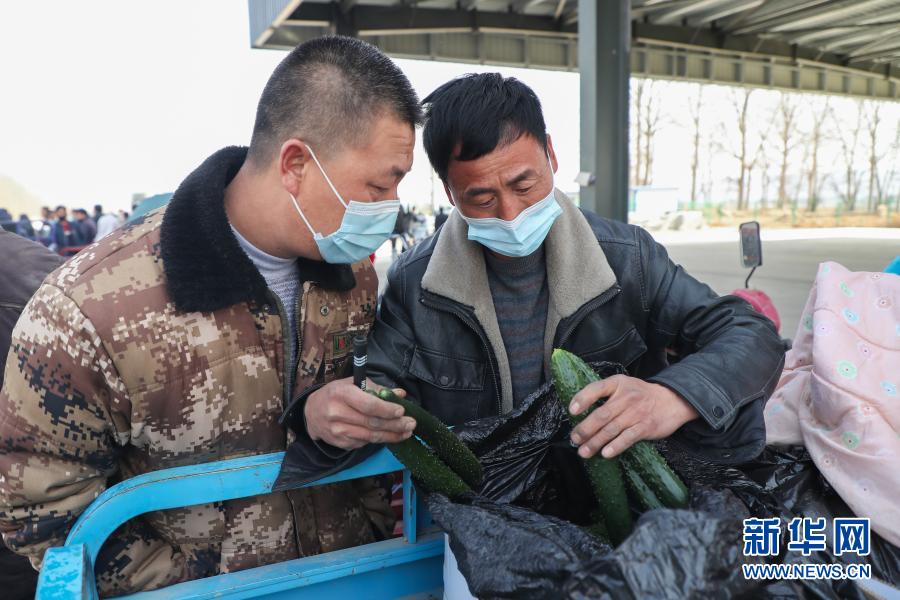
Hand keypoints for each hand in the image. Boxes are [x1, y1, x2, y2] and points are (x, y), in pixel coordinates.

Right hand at [304, 377, 415, 449]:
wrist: (311, 412)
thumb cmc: (336, 394)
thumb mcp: (353, 384)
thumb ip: (377, 389)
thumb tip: (400, 394)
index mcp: (341, 394)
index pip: (367, 405)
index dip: (386, 410)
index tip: (401, 411)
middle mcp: (337, 413)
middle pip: (372, 423)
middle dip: (395, 425)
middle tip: (411, 424)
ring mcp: (337, 431)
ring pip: (370, 436)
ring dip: (391, 436)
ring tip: (406, 432)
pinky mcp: (340, 443)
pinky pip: (364, 443)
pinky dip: (378, 440)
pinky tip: (388, 435)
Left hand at [568, 375, 697, 458]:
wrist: (672, 400)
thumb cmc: (641, 394)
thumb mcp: (623, 385)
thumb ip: (605, 394)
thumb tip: (580, 412)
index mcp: (617, 384)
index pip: (596, 389)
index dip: (582, 399)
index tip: (572, 411)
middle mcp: (626, 397)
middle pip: (601, 414)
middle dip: (585, 429)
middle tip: (575, 439)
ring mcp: (636, 413)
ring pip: (611, 429)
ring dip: (595, 442)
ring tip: (584, 451)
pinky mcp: (646, 427)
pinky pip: (627, 438)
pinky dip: (616, 446)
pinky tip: (605, 453)